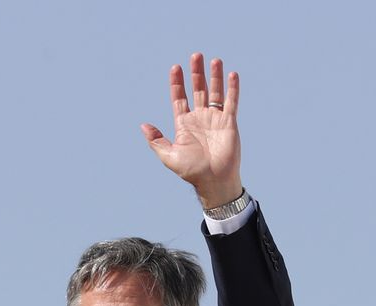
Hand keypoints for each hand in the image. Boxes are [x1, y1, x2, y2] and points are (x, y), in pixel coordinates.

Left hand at [141, 53, 243, 209]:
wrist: (214, 181)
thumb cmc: (192, 171)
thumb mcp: (169, 156)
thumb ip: (156, 140)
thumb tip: (143, 125)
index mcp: (184, 123)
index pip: (179, 98)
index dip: (177, 83)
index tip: (175, 68)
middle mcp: (200, 118)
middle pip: (197, 90)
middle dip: (196, 73)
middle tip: (196, 55)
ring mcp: (215, 119)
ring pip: (215, 92)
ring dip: (214, 76)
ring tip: (214, 60)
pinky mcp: (229, 123)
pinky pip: (231, 102)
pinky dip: (232, 89)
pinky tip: (231, 75)